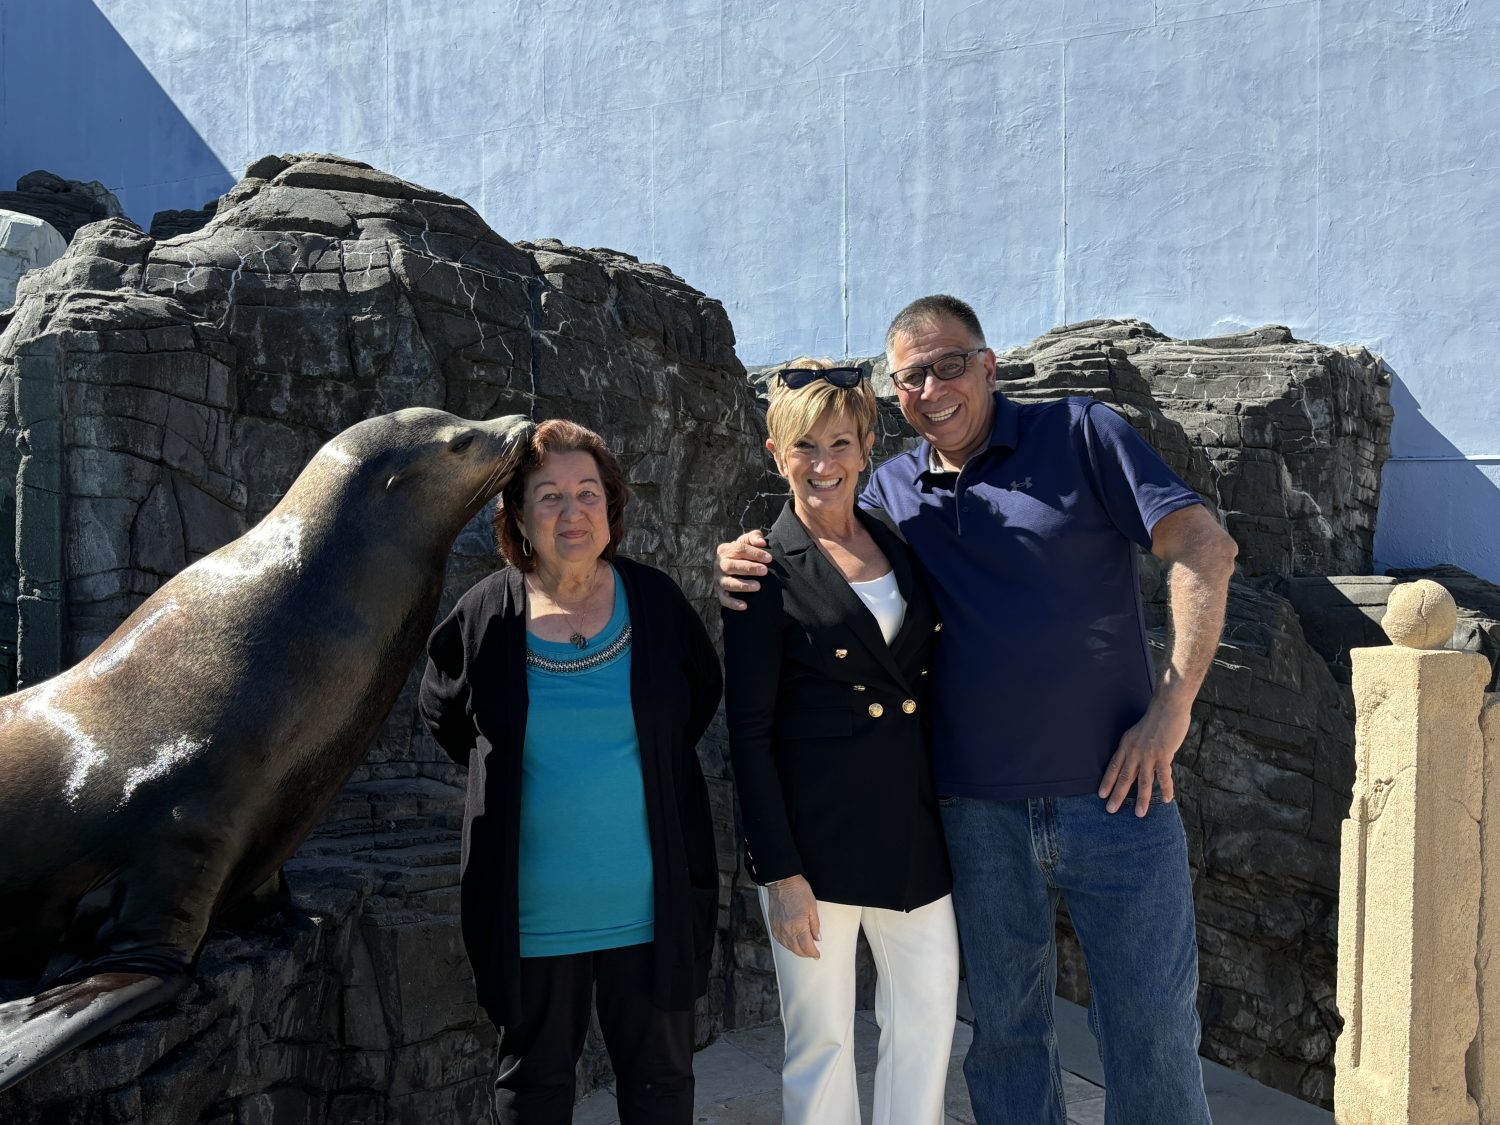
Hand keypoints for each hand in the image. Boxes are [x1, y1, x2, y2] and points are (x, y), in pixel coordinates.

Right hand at [716, 530, 771, 610]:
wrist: (732, 564)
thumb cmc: (743, 552)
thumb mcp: (747, 541)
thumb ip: (754, 537)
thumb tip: (762, 543)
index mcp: (724, 550)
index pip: (739, 550)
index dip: (755, 553)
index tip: (769, 558)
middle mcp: (719, 564)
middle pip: (732, 566)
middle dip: (749, 568)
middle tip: (765, 571)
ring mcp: (718, 579)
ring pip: (728, 583)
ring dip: (743, 585)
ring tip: (758, 586)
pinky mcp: (720, 592)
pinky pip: (724, 599)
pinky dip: (733, 603)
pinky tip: (745, 606)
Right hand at [766, 875, 820, 958]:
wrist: (782, 881)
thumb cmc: (798, 890)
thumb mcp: (812, 907)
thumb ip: (815, 925)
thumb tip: (817, 937)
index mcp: (798, 926)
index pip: (807, 947)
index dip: (813, 953)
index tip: (817, 955)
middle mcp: (787, 930)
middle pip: (797, 949)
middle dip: (806, 954)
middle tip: (812, 954)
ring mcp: (778, 928)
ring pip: (788, 947)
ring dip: (796, 950)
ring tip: (803, 950)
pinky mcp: (773, 925)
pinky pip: (780, 940)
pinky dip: (787, 944)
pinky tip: (791, 943)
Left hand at [1098, 699, 1191, 816]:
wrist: (1167, 707)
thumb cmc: (1155, 719)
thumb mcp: (1137, 733)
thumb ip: (1136, 748)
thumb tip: (1138, 762)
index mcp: (1126, 745)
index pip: (1113, 767)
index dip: (1107, 782)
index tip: (1101, 795)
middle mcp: (1134, 752)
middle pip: (1124, 777)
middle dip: (1117, 795)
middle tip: (1111, 810)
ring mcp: (1148, 754)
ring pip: (1143, 781)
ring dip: (1141, 799)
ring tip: (1139, 813)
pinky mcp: (1163, 755)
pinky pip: (1163, 776)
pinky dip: (1165, 789)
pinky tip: (1165, 800)